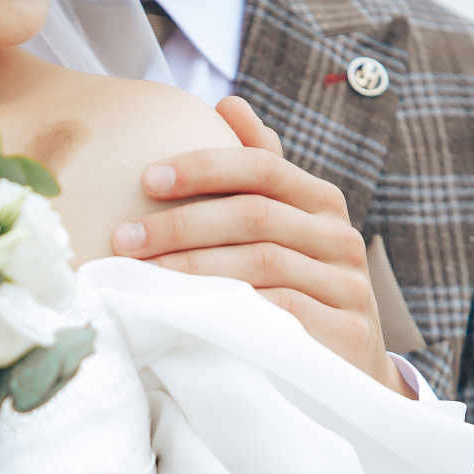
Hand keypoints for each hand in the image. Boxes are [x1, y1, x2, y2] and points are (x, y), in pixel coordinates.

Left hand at [111, 96, 409, 396]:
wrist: (348, 370)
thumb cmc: (300, 290)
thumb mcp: (285, 229)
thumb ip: (259, 172)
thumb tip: (230, 103)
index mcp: (322, 202)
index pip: (262, 166)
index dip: (204, 166)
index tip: (148, 177)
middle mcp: (340, 237)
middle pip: (254, 215)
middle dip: (181, 223)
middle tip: (125, 236)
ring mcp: (348, 286)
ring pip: (261, 264)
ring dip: (193, 267)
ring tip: (142, 275)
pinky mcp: (346, 332)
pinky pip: (280, 313)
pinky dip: (229, 308)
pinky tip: (185, 311)